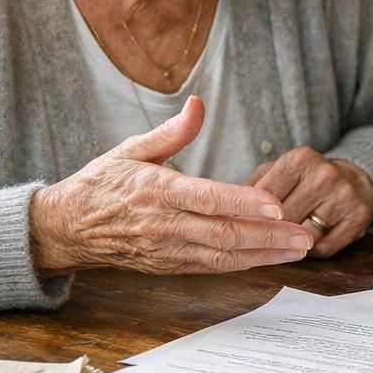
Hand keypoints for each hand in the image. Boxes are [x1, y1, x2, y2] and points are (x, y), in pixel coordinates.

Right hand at [29, 96, 313, 275]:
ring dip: (264, 254)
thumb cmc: (102, 184)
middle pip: (223, 234)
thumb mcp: (131, 149)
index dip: (243, 202)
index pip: (206, 198)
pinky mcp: (169, 266)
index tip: (276, 204)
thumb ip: (171, 132)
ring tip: (300, 249)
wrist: (67, 228)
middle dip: (268, 236)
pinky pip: (212, 268)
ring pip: (223, 257)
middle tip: (305, 235)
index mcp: (155, 190)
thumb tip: (198, 104)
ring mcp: (167, 250)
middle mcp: (163, 224)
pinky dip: (244, 264)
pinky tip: (270, 257)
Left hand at [246, 148, 372, 257]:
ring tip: (288, 237)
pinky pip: (323, 248)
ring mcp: (344, 197)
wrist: (358, 179)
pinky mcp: (358, 218)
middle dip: (270, 231)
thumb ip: (253, 187)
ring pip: (303, 236)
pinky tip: (310, 240)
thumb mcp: (281, 171)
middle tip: (262, 237)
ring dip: (291, 243)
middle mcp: (325, 175)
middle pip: (284, 218)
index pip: (266, 194)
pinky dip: (312, 250)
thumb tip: (228, 213)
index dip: (251, 215)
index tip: (242, 227)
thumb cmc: (309, 178)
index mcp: (301, 159)